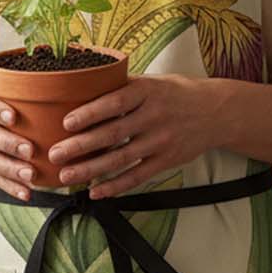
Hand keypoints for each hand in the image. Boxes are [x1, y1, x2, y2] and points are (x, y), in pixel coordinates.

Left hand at [46, 74, 218, 197]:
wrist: (216, 111)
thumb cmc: (175, 93)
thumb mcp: (152, 81)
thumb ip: (123, 86)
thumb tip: (83, 85)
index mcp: (147, 91)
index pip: (115, 102)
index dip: (90, 112)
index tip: (66, 122)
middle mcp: (154, 116)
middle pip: (113, 133)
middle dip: (81, 146)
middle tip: (55, 154)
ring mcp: (161, 140)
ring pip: (122, 159)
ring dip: (92, 170)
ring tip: (67, 176)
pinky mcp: (167, 160)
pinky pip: (138, 176)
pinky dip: (116, 186)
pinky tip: (96, 192)